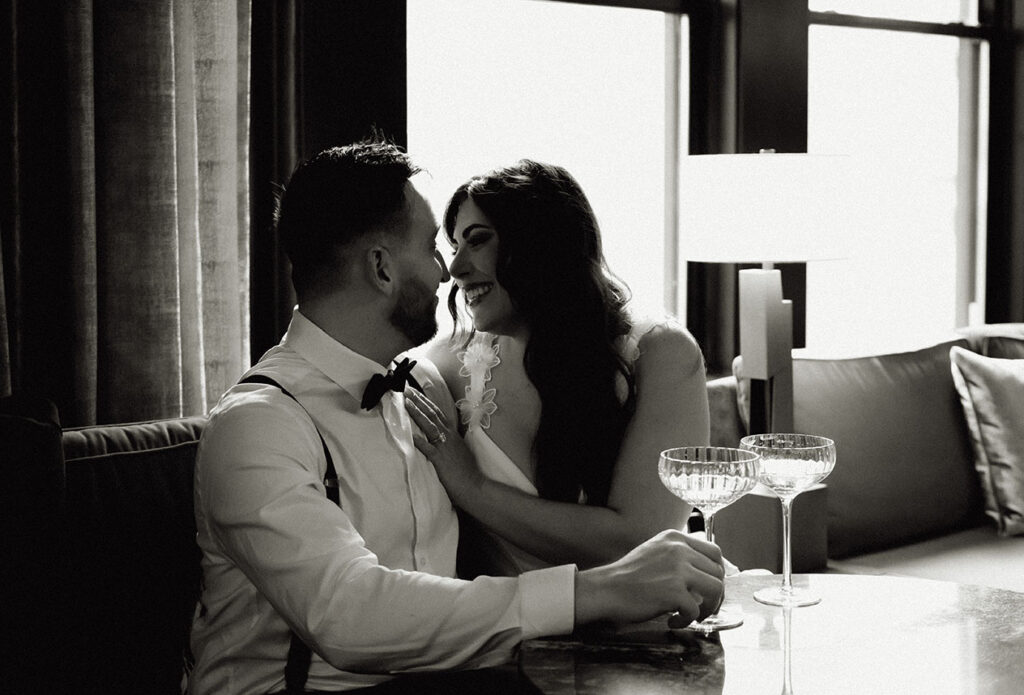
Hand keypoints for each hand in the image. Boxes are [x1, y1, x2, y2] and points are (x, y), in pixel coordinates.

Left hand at [404, 388, 483, 503]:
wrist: (475, 486)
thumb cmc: (467, 472)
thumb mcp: (460, 452)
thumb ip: (450, 443)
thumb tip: (441, 437)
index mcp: (453, 435)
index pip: (438, 414)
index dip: (427, 402)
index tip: (416, 393)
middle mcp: (449, 437)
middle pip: (432, 414)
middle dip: (419, 401)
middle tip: (407, 390)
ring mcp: (445, 447)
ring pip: (429, 425)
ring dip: (417, 412)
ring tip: (405, 402)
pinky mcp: (441, 459)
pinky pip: (428, 448)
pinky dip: (418, 440)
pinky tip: (409, 433)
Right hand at [574, 529, 724, 627]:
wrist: (607, 589)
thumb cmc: (628, 575)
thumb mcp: (656, 552)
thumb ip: (679, 555)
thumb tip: (706, 572)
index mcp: (675, 538)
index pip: (714, 551)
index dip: (719, 571)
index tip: (713, 586)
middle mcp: (679, 549)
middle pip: (718, 571)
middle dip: (716, 593)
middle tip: (706, 606)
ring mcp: (677, 569)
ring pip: (715, 589)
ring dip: (709, 607)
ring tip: (694, 615)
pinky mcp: (674, 592)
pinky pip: (696, 610)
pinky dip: (688, 620)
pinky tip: (673, 620)